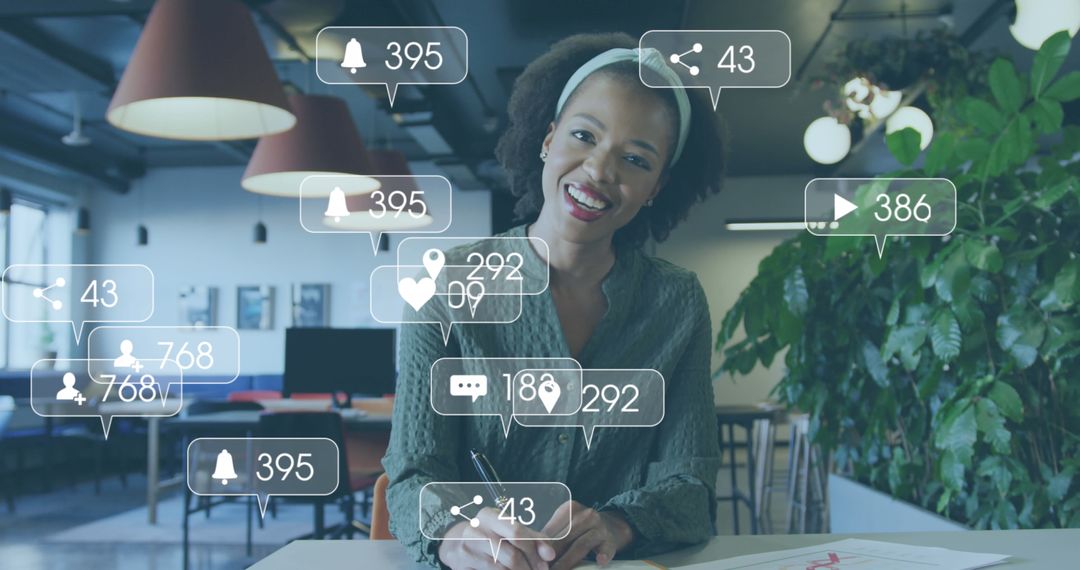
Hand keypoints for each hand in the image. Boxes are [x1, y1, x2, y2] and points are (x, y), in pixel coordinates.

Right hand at [438, 507, 556, 569]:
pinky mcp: (461, 566)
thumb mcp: (509, 530)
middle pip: (511, 555)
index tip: (546, 563)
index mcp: (489, 515)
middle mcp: (475, 530)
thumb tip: (550, 555)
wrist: (455, 543)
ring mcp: (466, 550)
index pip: (518, 533)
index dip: (535, 551)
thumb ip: (533, 539)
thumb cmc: (490, 535)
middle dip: (529, 568)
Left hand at [541, 501, 633, 569]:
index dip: (539, 549)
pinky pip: (606, 549)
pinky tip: (599, 562)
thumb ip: (551, 537)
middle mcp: (585, 515)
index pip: (551, 531)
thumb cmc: (582, 529)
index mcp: (569, 509)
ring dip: (567, 562)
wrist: (613, 525)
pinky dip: (602, 556)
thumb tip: (531, 553)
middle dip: (550, 558)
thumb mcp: (567, 526)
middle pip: (563, 539)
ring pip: (580, 545)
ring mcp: (599, 527)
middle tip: (541, 568)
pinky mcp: (611, 540)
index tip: (532, 561)